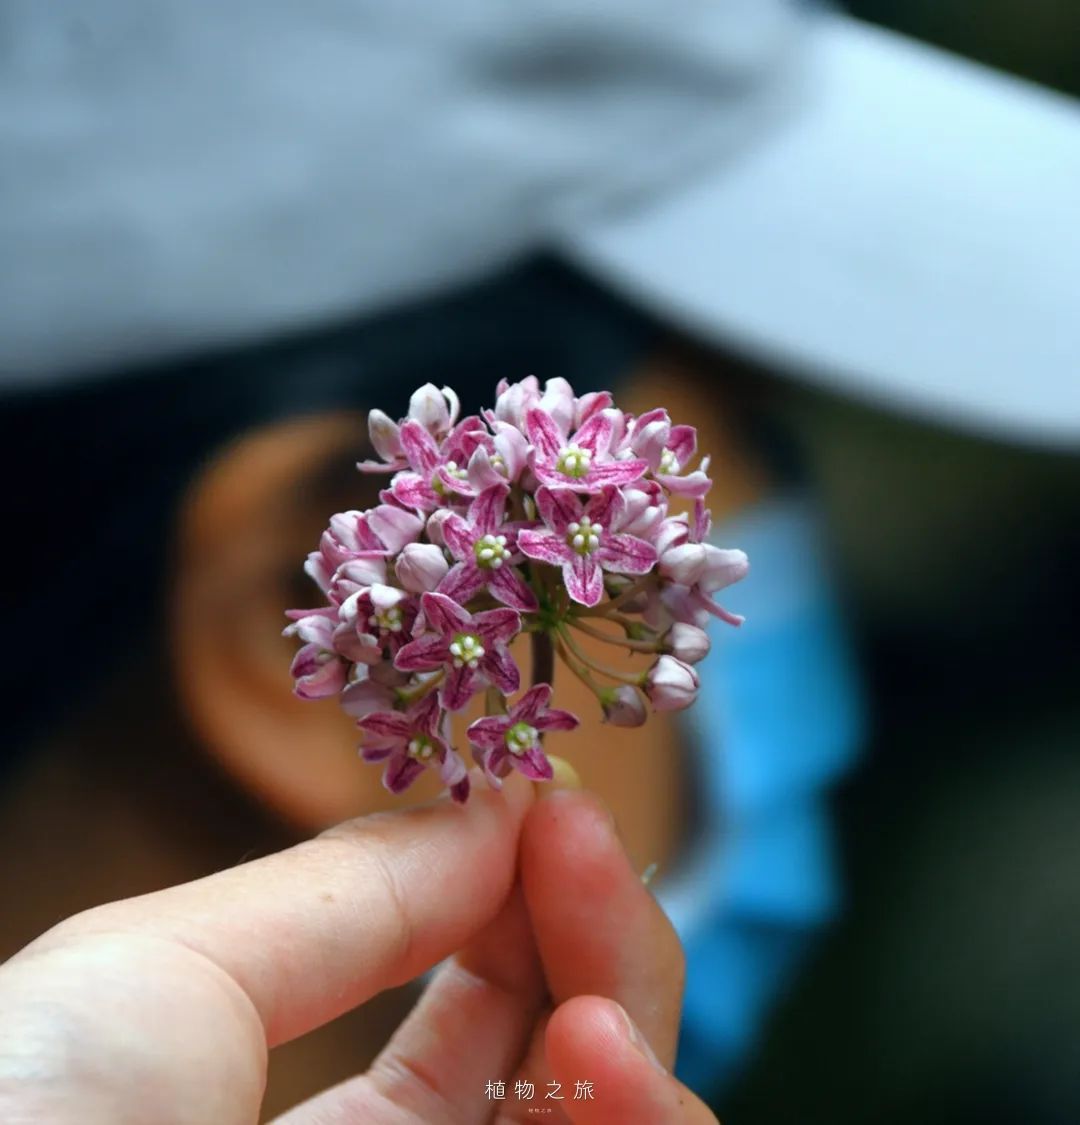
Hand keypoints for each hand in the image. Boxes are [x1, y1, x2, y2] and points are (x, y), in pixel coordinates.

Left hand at [0, 771, 716, 1123]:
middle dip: (601, 935)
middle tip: (578, 840)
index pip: (491, 1006)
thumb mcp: (165, 976)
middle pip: (579, 1058)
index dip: (530, 894)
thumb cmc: (19, 1119)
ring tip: (591, 1000)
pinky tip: (602, 1056)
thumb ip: (354, 888)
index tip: (547, 801)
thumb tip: (503, 800)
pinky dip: (646, 1120)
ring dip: (636, 1031)